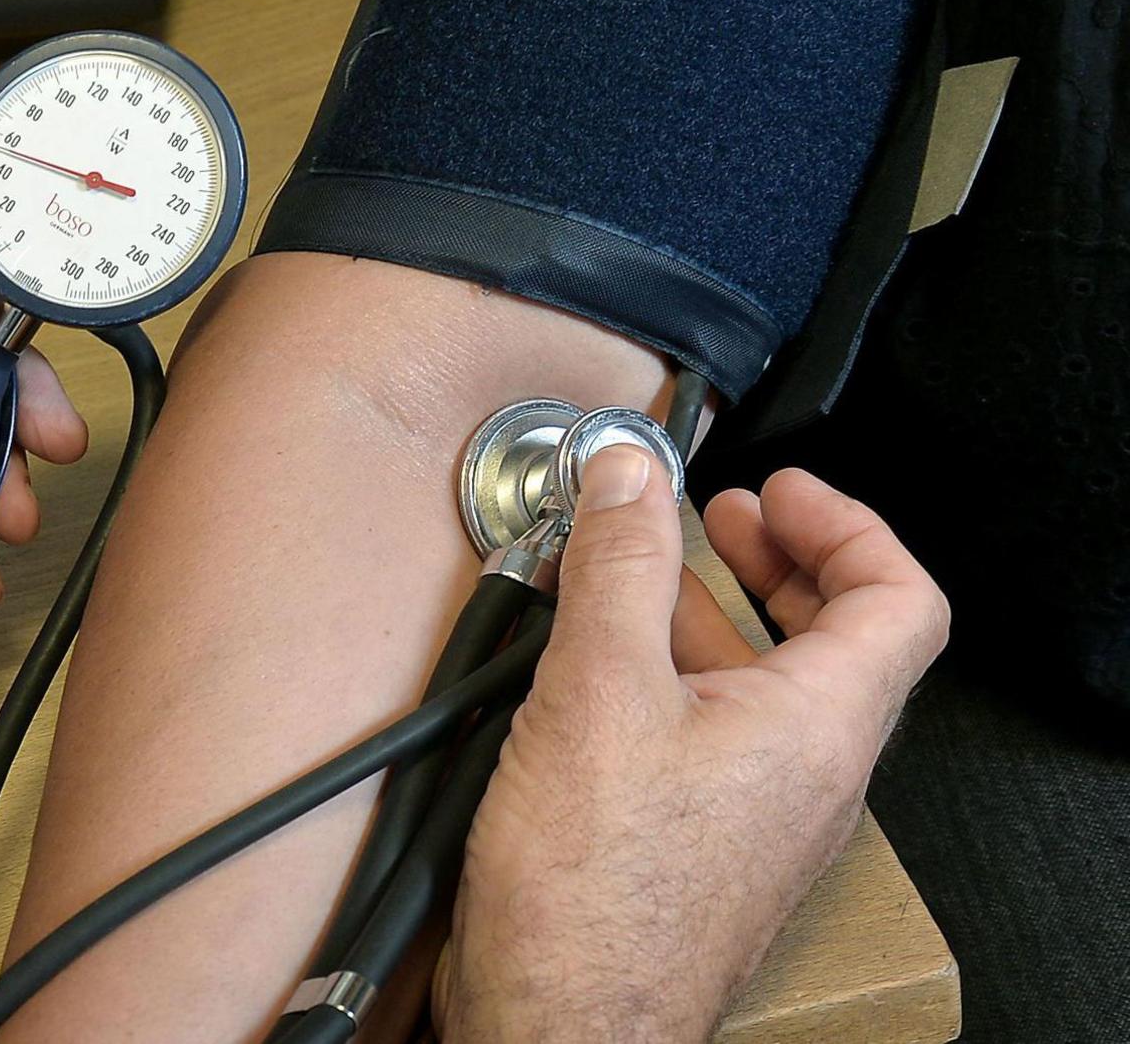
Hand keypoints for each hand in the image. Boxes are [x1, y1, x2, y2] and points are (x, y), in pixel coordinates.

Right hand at [437, 449, 949, 1042]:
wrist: (564, 1022)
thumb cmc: (595, 893)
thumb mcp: (598, 690)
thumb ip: (619, 567)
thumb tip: (629, 473)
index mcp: (819, 726)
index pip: (899, 600)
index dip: (846, 525)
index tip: (776, 490)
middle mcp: (811, 776)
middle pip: (841, 640)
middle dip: (779, 561)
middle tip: (721, 517)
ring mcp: (763, 819)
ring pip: (771, 690)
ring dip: (715, 618)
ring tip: (638, 581)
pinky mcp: (708, 849)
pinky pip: (722, 739)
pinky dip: (678, 679)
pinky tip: (600, 673)